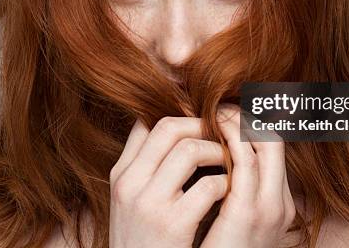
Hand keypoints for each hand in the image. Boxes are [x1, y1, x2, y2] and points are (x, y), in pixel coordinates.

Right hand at [109, 117, 228, 247]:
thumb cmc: (143, 241)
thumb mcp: (132, 202)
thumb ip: (147, 169)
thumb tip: (176, 134)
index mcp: (121, 175)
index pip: (146, 123)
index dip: (178, 114)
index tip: (200, 120)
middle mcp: (130, 184)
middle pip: (169, 128)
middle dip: (202, 126)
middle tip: (220, 136)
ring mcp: (149, 204)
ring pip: (190, 150)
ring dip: (217, 153)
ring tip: (227, 163)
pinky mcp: (172, 225)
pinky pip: (208, 186)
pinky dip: (224, 184)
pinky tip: (227, 192)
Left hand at [200, 103, 294, 247]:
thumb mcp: (230, 220)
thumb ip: (228, 191)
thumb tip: (212, 161)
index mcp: (276, 203)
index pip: (273, 149)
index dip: (253, 123)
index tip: (228, 110)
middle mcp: (279, 202)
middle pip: (275, 139)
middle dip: (248, 115)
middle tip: (220, 104)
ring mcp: (269, 207)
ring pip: (264, 143)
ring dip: (238, 121)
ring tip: (214, 110)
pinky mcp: (250, 213)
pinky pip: (245, 164)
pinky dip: (230, 142)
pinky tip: (210, 132)